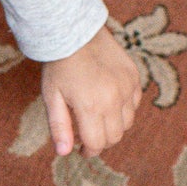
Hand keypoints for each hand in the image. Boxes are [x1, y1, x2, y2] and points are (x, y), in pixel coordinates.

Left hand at [40, 24, 141, 157]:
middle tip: (88, 136)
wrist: (76, 32)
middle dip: (101, 142)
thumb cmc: (59, 66)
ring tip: (97, 120)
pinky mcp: (134, 76)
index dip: (89, 151)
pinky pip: (134, 104)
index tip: (82, 150)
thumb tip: (64, 153)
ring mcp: (127, 87)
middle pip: (114, 137)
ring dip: (113, 127)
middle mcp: (113, 98)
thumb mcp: (52, 97)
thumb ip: (59, 127)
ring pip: (127, 123)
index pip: (97, 143)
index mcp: (90, 106)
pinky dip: (124, 110)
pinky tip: (109, 103)